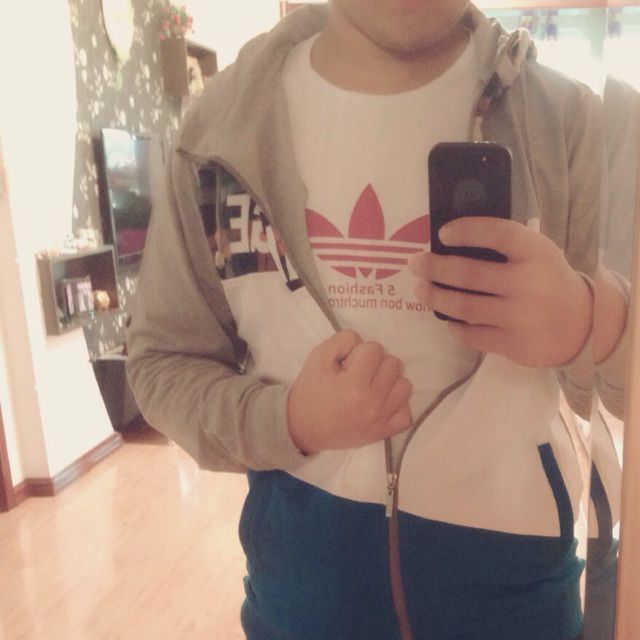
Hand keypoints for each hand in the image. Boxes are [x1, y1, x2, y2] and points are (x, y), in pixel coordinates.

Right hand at [288, 330, 412, 453]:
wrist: (303, 429)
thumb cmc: (310, 392)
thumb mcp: (317, 357)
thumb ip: (342, 340)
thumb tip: (363, 343)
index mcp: (354, 385)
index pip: (374, 349)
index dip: (359, 351)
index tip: (347, 364)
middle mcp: (372, 403)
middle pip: (393, 364)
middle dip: (376, 363)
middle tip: (358, 373)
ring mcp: (380, 420)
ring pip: (404, 385)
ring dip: (389, 381)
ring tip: (372, 386)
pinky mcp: (383, 433)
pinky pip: (406, 414)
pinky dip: (397, 405)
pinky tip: (382, 402)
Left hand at [408, 217, 592, 367]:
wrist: (581, 326)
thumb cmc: (547, 281)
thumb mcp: (537, 254)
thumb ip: (504, 246)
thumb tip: (450, 240)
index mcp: (537, 253)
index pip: (498, 234)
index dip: (467, 230)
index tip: (443, 233)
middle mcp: (529, 284)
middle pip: (469, 274)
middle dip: (434, 267)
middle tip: (414, 263)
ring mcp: (521, 318)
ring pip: (464, 307)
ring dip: (434, 297)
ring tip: (419, 289)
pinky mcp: (514, 345)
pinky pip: (472, 336)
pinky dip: (454, 326)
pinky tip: (446, 319)